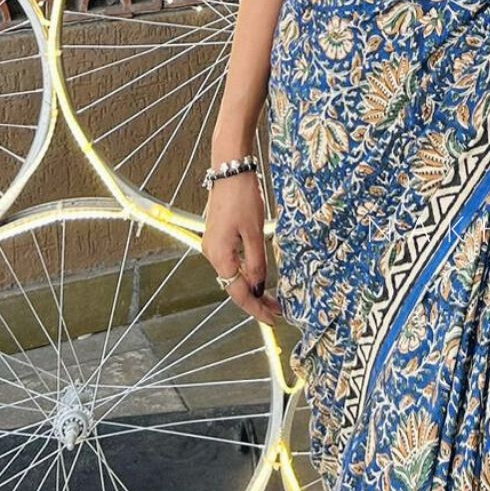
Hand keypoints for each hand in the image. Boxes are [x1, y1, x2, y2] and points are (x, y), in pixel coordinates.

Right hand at [201, 173, 282, 327]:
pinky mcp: (217, 237)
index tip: (273, 319)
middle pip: (234, 287)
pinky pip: (231, 263)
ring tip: (271, 298)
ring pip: (232, 276)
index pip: (239, 293)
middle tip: (276, 311)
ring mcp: (213, 246)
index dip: (256, 309)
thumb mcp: (254, 232)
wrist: (230, 170)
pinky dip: (245, 273)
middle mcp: (212, 254)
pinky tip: (257, 276)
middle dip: (255, 301)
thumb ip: (255, 262)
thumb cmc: (243, 198)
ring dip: (250, 288)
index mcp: (220, 256)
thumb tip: (257, 288)